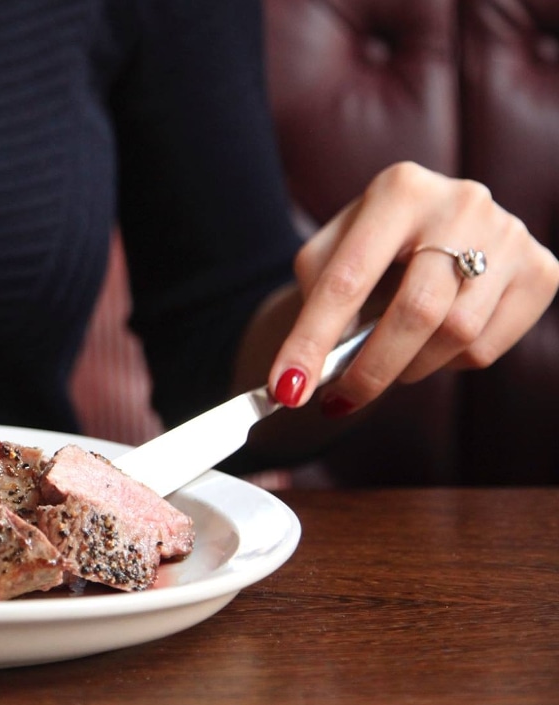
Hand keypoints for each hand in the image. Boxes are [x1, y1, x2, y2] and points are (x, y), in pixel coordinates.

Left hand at [269, 161, 558, 414]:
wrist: (429, 231)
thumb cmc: (369, 247)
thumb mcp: (331, 253)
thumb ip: (316, 300)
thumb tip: (302, 374)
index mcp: (399, 189)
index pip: (347, 279)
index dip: (312, 340)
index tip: (286, 388)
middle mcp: (463, 203)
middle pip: (415, 311)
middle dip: (369, 369)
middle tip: (338, 401)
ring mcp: (510, 235)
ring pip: (455, 335)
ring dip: (409, 366)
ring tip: (388, 358)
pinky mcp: (541, 271)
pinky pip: (486, 346)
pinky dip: (448, 362)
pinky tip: (433, 340)